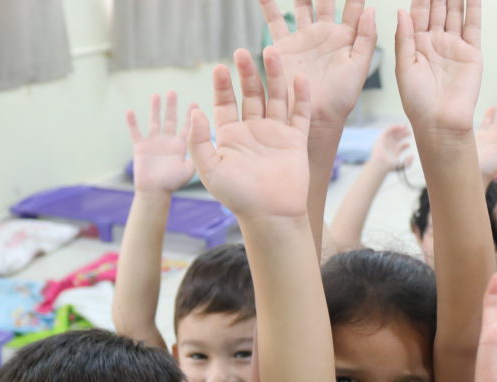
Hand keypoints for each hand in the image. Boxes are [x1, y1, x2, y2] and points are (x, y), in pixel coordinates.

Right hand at [126, 91, 197, 193]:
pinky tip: (130, 111)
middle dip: (172, 106)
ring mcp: (154, 143)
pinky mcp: (140, 147)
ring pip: (154, 121)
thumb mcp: (188, 170)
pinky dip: (132, 122)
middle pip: (170, 119)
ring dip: (155, 109)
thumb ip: (196, 156)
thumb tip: (203, 142)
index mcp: (180, 146)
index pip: (186, 127)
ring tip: (156, 95)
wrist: (155, 192)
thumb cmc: (172, 183)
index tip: (195, 103)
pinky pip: (135, 132)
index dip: (190, 116)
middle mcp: (167, 142)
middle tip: (173, 92)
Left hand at [189, 48, 310, 220]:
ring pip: (275, 98)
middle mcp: (253, 131)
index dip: (223, 86)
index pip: (225, 103)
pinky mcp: (296, 141)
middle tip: (242, 53)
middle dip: (247, 74)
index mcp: (230, 136)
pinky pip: (300, 114)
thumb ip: (198, 141)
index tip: (220, 68)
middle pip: (251, 95)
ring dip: (274, 76)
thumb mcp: (209, 169)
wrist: (271, 215)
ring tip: (270, 53)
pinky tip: (299, 78)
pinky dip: (301, 97)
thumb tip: (195, 111)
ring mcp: (275, 134)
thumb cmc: (237, 197)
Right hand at [261, 0, 376, 130]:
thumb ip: (366, 39)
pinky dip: (267, 4)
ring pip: (300, 5)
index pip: (353, 6)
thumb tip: (371, 9)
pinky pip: (273, 20)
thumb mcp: (359, 68)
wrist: (315, 116)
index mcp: (346, 37)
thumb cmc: (342, 98)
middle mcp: (325, 33)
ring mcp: (304, 37)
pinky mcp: (285, 45)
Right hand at [368, 124, 413, 171]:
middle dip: (404, 135)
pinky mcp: (382, 137)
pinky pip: (388, 129)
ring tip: (406, 127)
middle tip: (410, 133)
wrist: (381, 163)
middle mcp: (390, 147)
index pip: (401, 147)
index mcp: (394, 153)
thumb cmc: (389, 166)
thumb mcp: (402, 166)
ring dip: (399, 129)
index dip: (406, 145)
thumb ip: (408, 163)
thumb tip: (413, 156)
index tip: (410, 145)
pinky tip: (401, 126)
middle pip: (398, 139)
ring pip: (393, 134)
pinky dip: (394, 127)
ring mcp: (386, 142)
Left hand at [395, 0, 482, 136]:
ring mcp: (455, 46)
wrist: (440, 123)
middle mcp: (436, 42)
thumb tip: (402, 11)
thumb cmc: (417, 102)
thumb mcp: (404, 68)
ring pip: (455, 13)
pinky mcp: (472, 54)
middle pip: (438, 8)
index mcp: (417, 44)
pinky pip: (473, 26)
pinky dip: (474, 8)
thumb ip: (404, 38)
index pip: (419, 11)